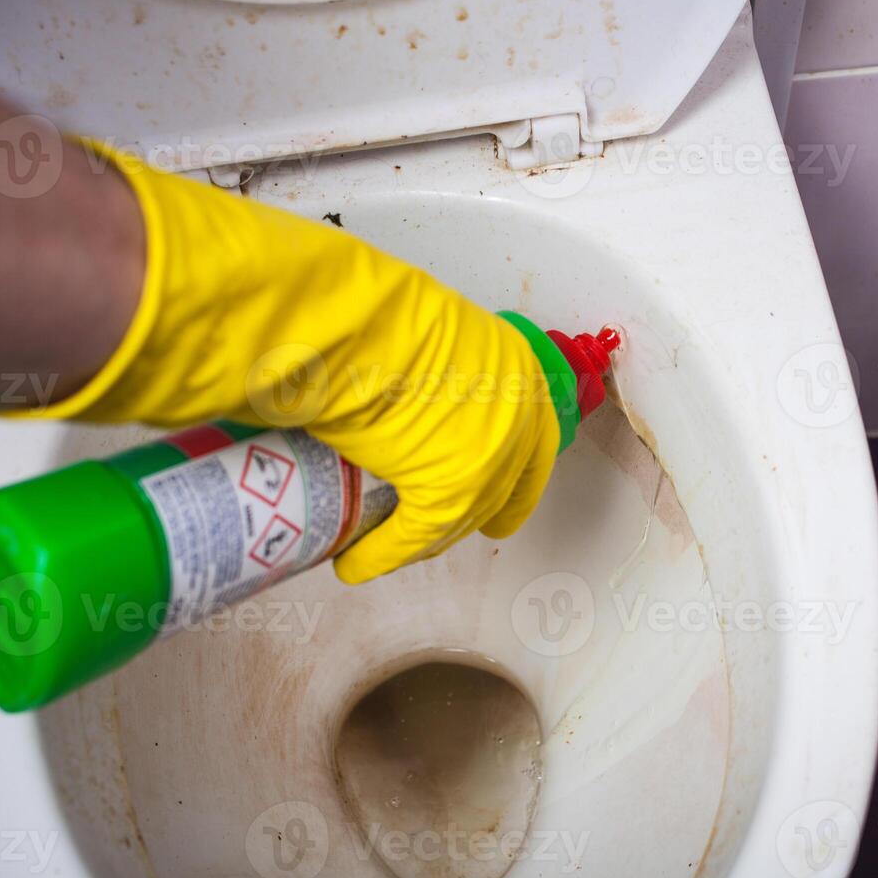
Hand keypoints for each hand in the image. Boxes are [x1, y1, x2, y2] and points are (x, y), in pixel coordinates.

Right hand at [23, 144, 559, 581]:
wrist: (345, 323)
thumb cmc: (367, 313)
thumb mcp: (424, 335)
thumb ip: (430, 370)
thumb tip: (401, 392)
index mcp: (515, 368)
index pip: (533, 436)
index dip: (517, 471)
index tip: (503, 496)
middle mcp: (516, 413)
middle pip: (502, 485)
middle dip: (479, 514)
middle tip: (448, 533)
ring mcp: (489, 456)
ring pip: (458, 518)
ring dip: (419, 539)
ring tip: (379, 545)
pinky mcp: (450, 493)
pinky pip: (414, 538)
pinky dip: (379, 557)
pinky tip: (354, 565)